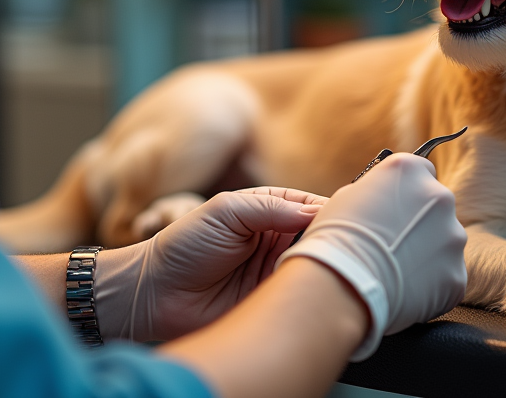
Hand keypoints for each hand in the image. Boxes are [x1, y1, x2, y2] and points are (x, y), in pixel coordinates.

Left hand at [96, 187, 325, 341]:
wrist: (155, 292)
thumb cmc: (184, 244)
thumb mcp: (226, 211)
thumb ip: (271, 207)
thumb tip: (316, 210)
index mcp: (268, 210)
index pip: (310, 205)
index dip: (330, 209)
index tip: (350, 216)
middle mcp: (276, 239)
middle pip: (318, 236)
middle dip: (334, 239)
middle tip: (348, 244)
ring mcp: (275, 270)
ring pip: (314, 265)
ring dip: (324, 266)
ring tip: (337, 265)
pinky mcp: (270, 300)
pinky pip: (299, 295)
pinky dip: (310, 293)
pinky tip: (320, 289)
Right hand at [276, 153, 467, 360]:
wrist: (341, 285)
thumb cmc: (335, 240)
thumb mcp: (348, 197)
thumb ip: (378, 193)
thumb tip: (383, 202)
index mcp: (410, 171)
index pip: (421, 173)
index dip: (406, 194)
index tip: (395, 211)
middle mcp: (439, 197)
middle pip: (436, 210)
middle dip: (420, 226)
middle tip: (393, 246)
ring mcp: (453, 237)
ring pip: (444, 245)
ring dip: (426, 255)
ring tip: (394, 273)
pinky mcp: (456, 275)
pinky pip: (446, 279)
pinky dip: (430, 286)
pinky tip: (403, 291)